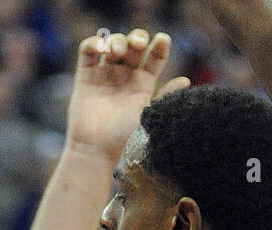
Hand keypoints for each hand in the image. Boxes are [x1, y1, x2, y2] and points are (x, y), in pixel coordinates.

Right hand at [64, 29, 186, 161]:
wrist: (96, 149)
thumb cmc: (125, 137)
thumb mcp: (150, 116)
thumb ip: (166, 97)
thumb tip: (186, 81)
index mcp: (144, 83)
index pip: (155, 57)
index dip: (160, 45)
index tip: (162, 40)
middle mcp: (125, 76)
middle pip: (134, 45)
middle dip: (137, 38)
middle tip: (137, 44)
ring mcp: (105, 74)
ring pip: (113, 44)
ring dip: (116, 41)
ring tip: (116, 52)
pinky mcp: (86, 75)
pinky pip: (88, 50)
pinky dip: (94, 43)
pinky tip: (100, 49)